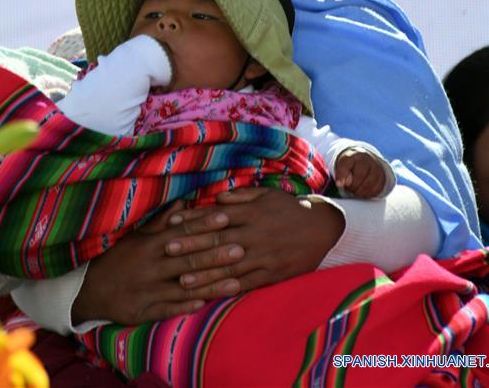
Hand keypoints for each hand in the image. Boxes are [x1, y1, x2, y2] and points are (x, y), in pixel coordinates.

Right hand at [72, 200, 244, 325]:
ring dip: (211, 285)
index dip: (205, 225)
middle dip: (216, 255)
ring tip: (236, 283)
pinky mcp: (144, 311)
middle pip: (189, 259)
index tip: (226, 218)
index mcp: (152, 243)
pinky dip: (187, 307)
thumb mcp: (137, 235)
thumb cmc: (119, 257)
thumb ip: (161, 220)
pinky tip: (206, 305)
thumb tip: (182, 203)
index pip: (183, 232)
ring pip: (185, 286)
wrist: (90, 289)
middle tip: (241, 249)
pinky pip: (169, 309)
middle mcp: (152, 265)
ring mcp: (149, 289)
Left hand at [164, 187, 344, 294]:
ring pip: (229, 266)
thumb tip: (216, 197)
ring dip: (205, 275)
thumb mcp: (266, 194)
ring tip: (183, 281)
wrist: (321, 227)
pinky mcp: (272, 273)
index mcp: (250, 213)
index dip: (193, 221)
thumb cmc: (288, 208)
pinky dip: (229, 289)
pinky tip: (212, 295)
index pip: (216, 217)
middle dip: (192, 247)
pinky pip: (248, 283)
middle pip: (218, 241)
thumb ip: (240, 196)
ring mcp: (263, 256)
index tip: (172, 224)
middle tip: (168, 251)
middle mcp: (254, 234)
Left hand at [334, 148, 385, 197]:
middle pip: (359, 176)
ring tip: (355, 190)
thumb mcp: (342, 166)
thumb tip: (340, 184)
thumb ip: (340, 174)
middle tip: (348, 187)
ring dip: (359, 191)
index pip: (346, 163)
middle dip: (352, 186)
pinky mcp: (382, 177)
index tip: (338, 184)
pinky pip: (376, 190)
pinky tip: (363, 191)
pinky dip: (368, 194)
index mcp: (353, 155)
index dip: (342, 174)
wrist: (365, 160)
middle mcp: (366, 159)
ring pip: (368, 185)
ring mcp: (376, 168)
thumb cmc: (350, 166)